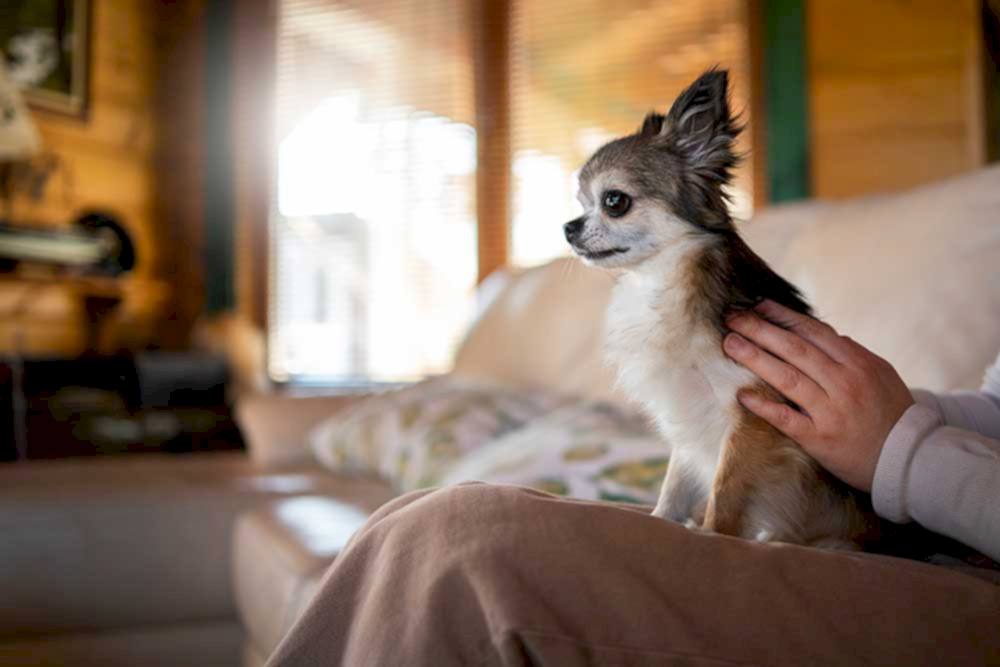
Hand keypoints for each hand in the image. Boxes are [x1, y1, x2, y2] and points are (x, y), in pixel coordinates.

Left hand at [722, 300, 913, 491]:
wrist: (911, 458)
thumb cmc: (893, 413)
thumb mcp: (881, 374)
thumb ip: (852, 353)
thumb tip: (824, 333)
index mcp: (858, 363)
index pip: (813, 331)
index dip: (782, 316)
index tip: (757, 306)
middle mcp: (843, 382)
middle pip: (794, 348)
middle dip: (760, 330)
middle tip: (732, 318)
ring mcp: (831, 410)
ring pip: (787, 377)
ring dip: (754, 358)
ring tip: (730, 344)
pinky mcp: (820, 438)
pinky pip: (786, 418)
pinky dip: (763, 405)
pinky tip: (741, 395)